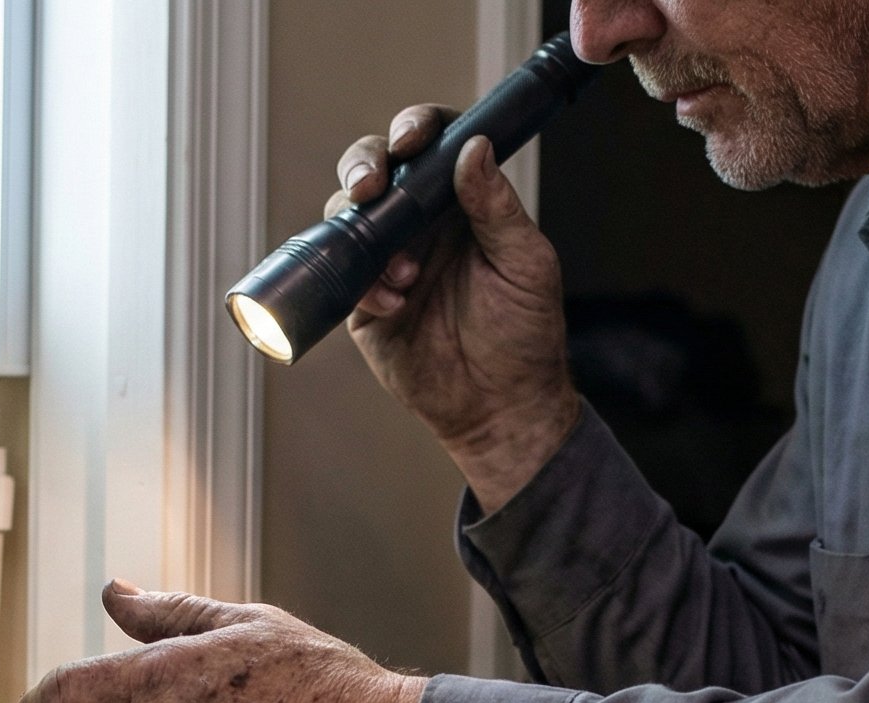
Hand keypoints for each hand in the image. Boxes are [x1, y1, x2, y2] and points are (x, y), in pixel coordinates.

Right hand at [332, 108, 579, 508]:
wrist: (500, 408)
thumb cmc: (525, 334)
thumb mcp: (525, 265)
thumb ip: (497, 207)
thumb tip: (474, 147)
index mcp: (462, 203)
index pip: (432, 146)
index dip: (414, 129)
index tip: (411, 140)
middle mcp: (419, 223)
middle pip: (376, 168)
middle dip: (364, 165)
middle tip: (370, 186)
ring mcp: (386, 259)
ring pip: (348, 215)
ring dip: (362, 225)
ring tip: (403, 270)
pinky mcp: (363, 303)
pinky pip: (343, 275)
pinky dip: (361, 281)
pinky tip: (393, 302)